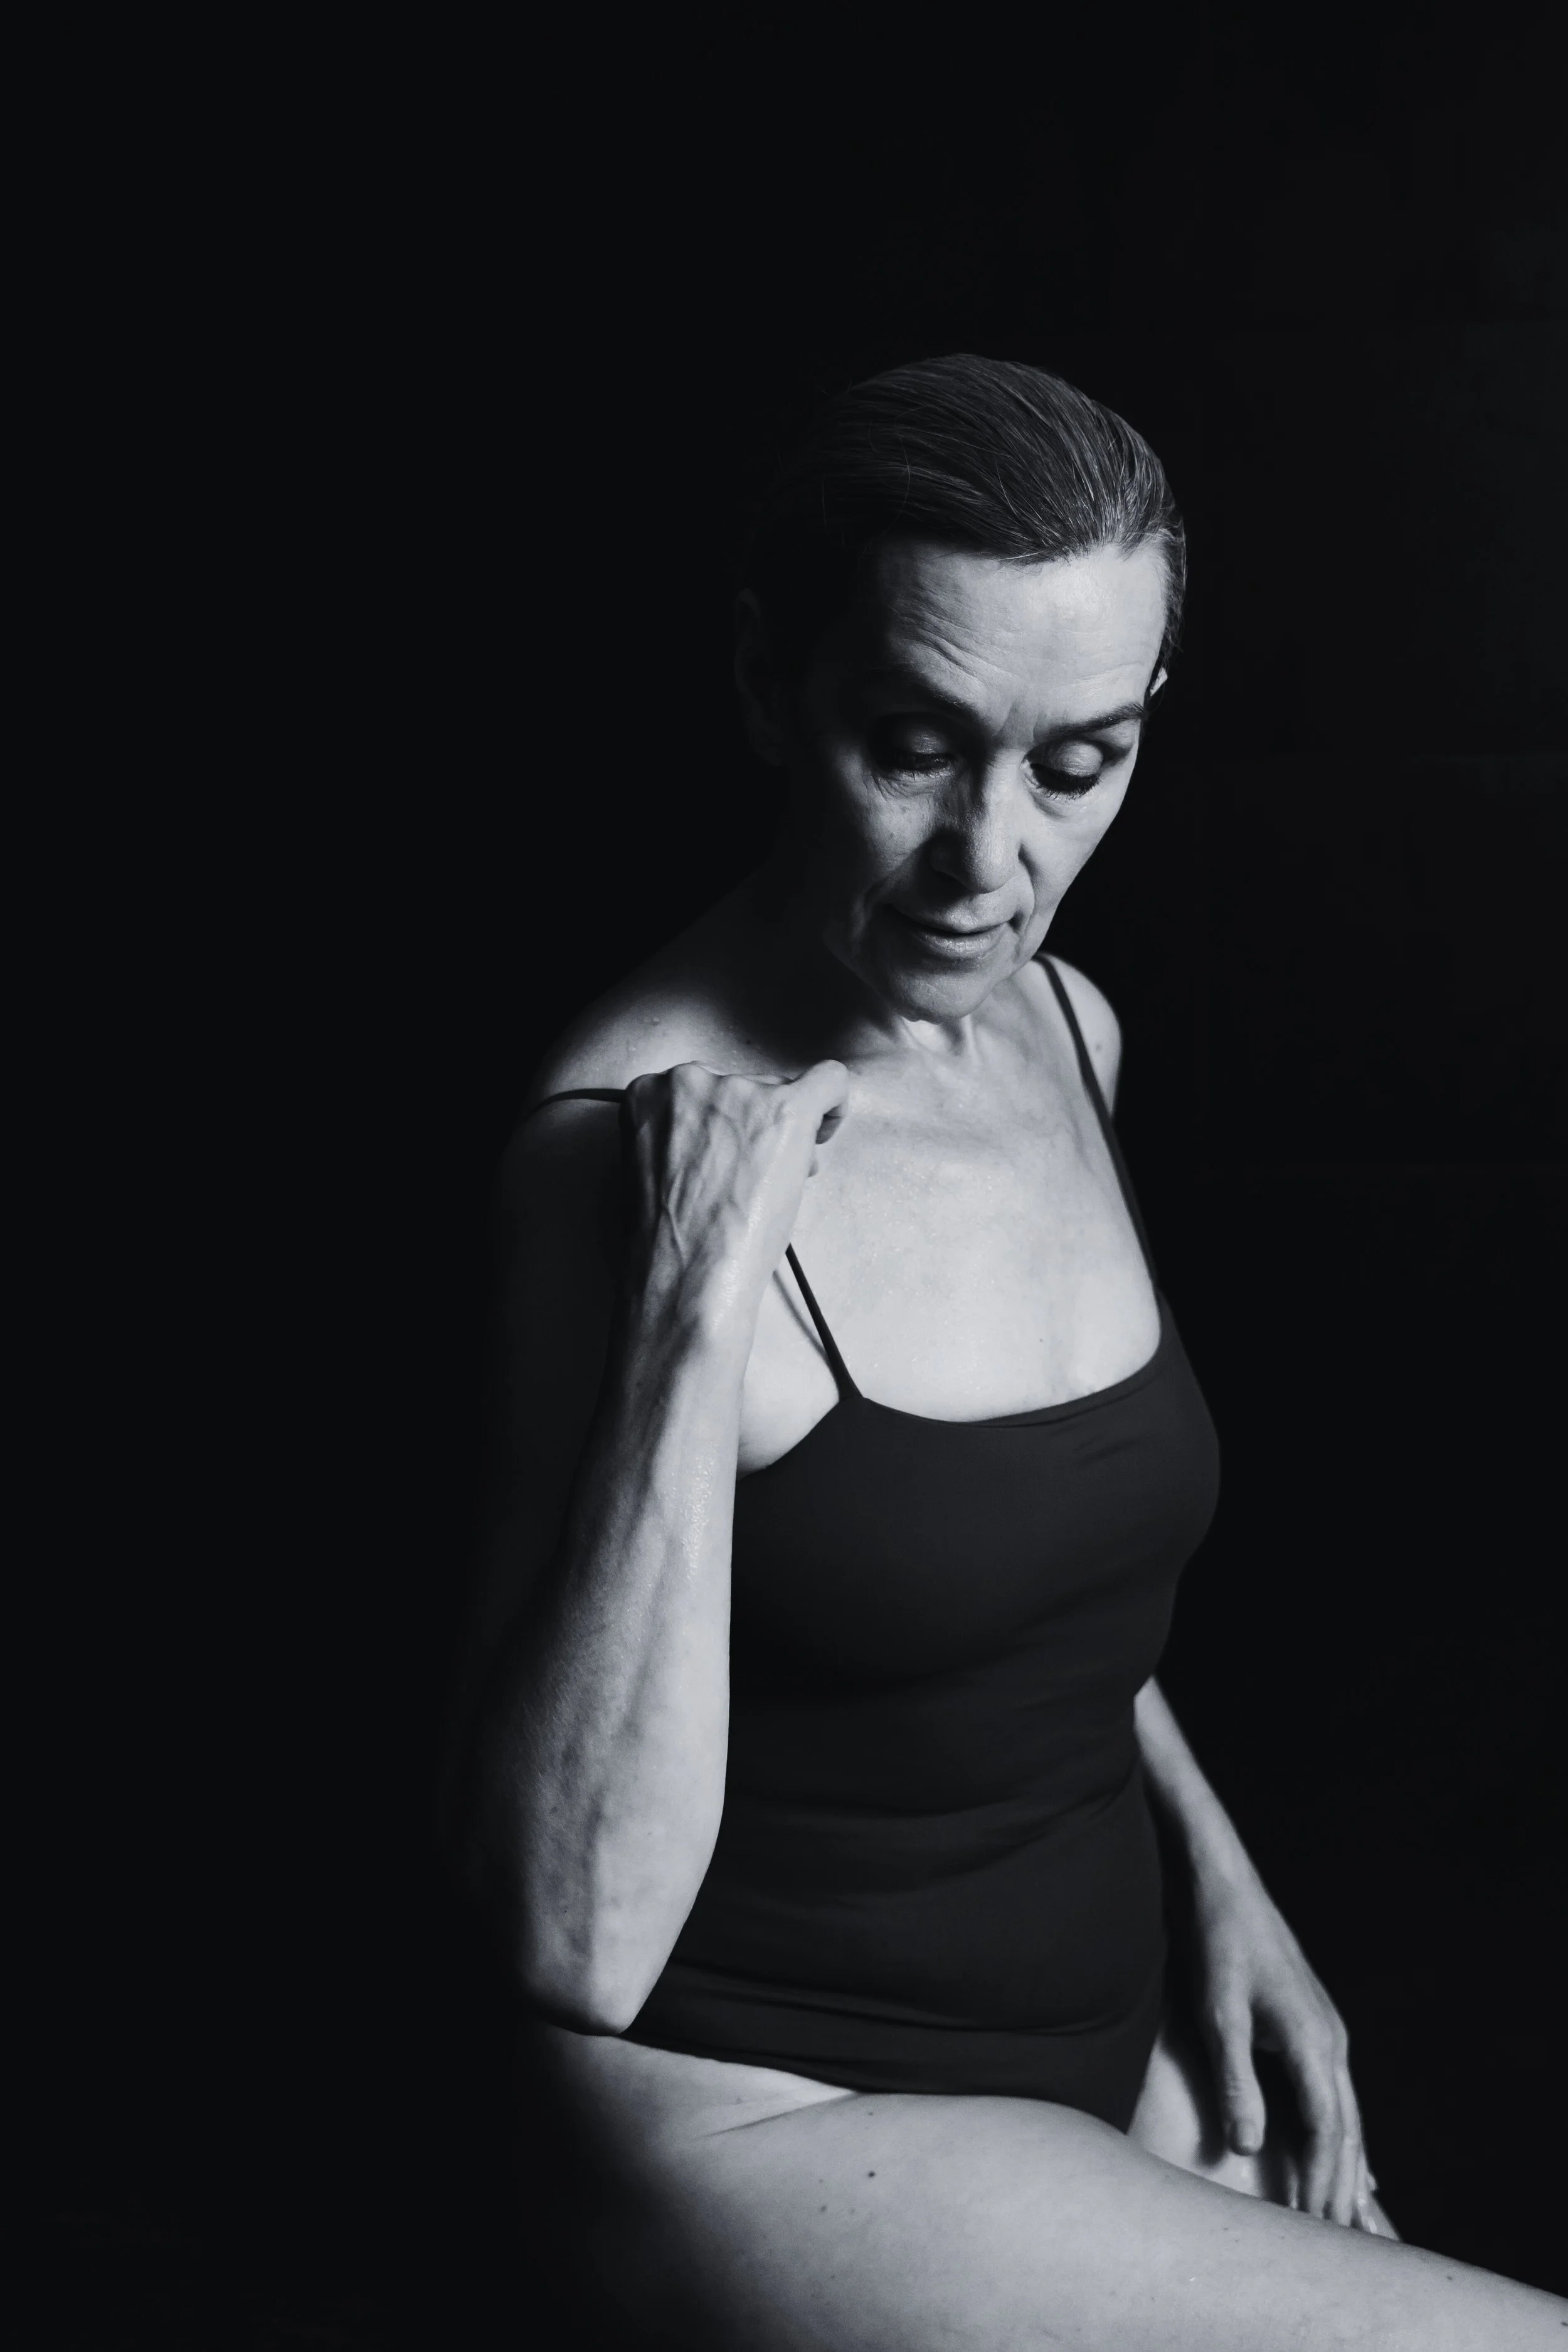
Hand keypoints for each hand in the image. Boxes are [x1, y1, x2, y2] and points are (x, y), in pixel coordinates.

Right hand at [621, 1060, 849, 1334]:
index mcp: (651, 1094)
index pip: (705, 1088)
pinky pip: (829, 1081)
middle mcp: (692, 1081)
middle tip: (759, 1175)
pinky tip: (828, 1128)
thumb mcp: (652, 1169)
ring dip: (787, 1135)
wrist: (688, 1271)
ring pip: (783, 1093)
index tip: (734, 1147)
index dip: (727, 1124)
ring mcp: (740, 1092)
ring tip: (777, 1183)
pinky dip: (835, 1104)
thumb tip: (728, 1137)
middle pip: (747, 1088)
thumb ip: (682, 1138)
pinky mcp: (786, 1109)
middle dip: (759, 1128)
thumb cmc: (669, 1237)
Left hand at [1190, 1868, 1378, 2230]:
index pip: (1326, 2128)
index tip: (1319, 2227)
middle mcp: (1329, 2040)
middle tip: (1338, 2240)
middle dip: (1341, 2184)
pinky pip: (1334, 2094)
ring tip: (1345, 2215)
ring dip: (1345, 2163)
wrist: (1222, 1884)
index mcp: (1311, 2040)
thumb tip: (1247, 2147)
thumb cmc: (1216, 1943)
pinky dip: (1341, 2133)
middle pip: (1345, 2127)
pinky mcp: (1312, 2026)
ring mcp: (1325, 2031)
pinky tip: (1350, 2156)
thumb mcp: (1217, 2012)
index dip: (1323, 2180)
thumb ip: (1235, 2079)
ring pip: (1344, 2112)